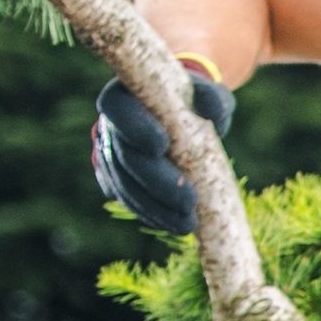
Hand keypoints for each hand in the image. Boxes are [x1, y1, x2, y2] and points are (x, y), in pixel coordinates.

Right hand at [90, 70, 234, 232]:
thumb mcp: (209, 95)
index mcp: (124, 95)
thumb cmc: (194, 102)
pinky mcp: (115, 181)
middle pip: (123, 156)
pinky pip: (128, 201)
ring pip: (123, 185)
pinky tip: (175, 225)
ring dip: (154, 207)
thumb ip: (211, 99)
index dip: (135, 127)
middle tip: (188, 201)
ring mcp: (109, 156)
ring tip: (188, 223)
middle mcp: (109, 127)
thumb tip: (210, 109)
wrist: (181, 117)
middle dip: (155, 181)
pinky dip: (151, 214)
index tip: (161, 145)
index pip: (117, 108)